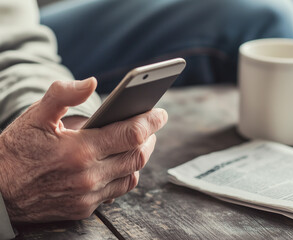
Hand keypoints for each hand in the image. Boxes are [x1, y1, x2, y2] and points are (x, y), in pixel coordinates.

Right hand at [0, 77, 167, 221]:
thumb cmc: (15, 151)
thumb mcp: (35, 116)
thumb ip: (63, 94)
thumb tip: (92, 82)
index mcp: (80, 150)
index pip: (131, 134)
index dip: (151, 121)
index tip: (161, 113)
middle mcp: (89, 176)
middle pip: (137, 155)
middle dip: (150, 137)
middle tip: (152, 126)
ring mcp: (88, 195)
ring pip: (131, 174)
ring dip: (140, 156)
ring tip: (140, 142)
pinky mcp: (85, 208)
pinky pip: (117, 191)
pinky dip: (125, 174)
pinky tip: (122, 163)